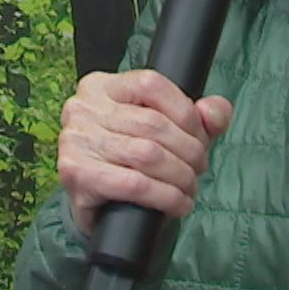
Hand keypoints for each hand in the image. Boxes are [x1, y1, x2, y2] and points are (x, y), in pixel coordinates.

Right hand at [56, 68, 233, 237]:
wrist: (95, 205)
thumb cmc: (128, 159)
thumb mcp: (164, 130)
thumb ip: (198, 116)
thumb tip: (214, 112)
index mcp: (101, 86)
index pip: (151, 84)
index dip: (185, 112)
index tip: (201, 137)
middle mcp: (82, 108)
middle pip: (153, 124)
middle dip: (188, 150)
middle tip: (199, 168)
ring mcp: (75, 140)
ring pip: (147, 155)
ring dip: (180, 176)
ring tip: (190, 187)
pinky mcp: (76, 174)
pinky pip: (134, 184)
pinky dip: (165, 197)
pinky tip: (178, 204)